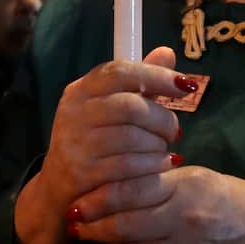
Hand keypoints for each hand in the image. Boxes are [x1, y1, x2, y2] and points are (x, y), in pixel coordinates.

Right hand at [14, 47, 193, 243]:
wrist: (59, 191)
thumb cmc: (93, 144)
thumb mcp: (111, 109)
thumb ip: (140, 82)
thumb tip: (168, 53)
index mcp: (80, 90)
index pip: (120, 71)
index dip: (157, 76)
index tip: (185, 86)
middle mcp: (72, 112)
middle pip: (130, 106)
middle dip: (162, 119)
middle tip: (175, 131)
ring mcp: (74, 143)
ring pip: (132, 138)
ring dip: (158, 146)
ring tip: (165, 151)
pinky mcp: (81, 173)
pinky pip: (129, 166)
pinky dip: (153, 166)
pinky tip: (162, 166)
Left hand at [70, 166, 244, 243]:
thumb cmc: (227, 198)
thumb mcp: (197, 178)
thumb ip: (158, 183)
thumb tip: (114, 188)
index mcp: (186, 191)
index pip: (130, 193)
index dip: (97, 200)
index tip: (77, 204)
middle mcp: (186, 223)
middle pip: (125, 228)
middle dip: (94, 228)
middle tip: (77, 225)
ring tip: (99, 238)